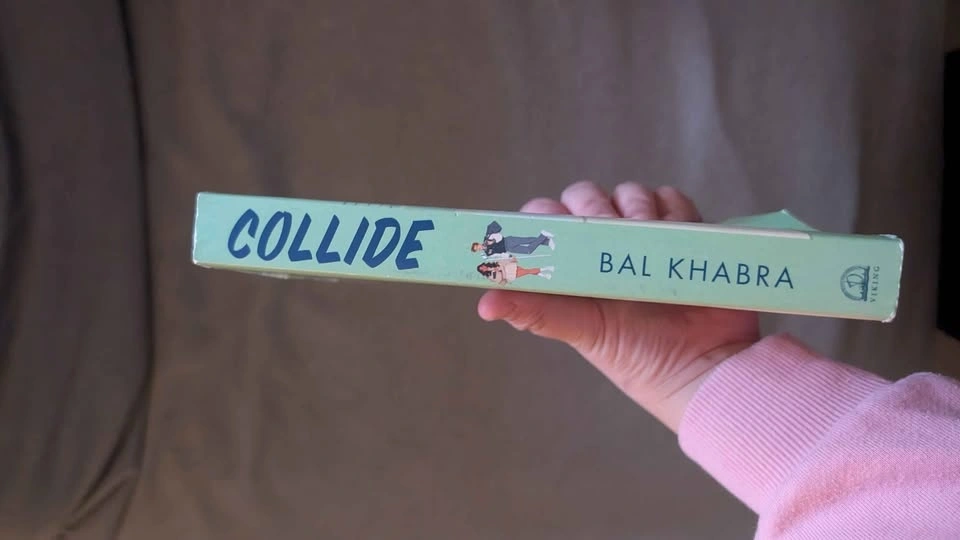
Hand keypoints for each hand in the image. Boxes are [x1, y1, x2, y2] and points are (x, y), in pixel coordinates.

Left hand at [477, 181, 760, 430]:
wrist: (705, 366)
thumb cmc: (638, 356)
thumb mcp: (583, 332)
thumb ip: (537, 312)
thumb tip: (485, 304)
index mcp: (573, 266)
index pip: (545, 218)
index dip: (547, 217)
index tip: (558, 232)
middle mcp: (605, 246)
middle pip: (586, 196)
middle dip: (596, 208)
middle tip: (611, 234)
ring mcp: (644, 236)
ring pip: (630, 192)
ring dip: (638, 208)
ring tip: (647, 243)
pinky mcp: (684, 232)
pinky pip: (673, 200)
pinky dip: (674, 211)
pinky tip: (675, 240)